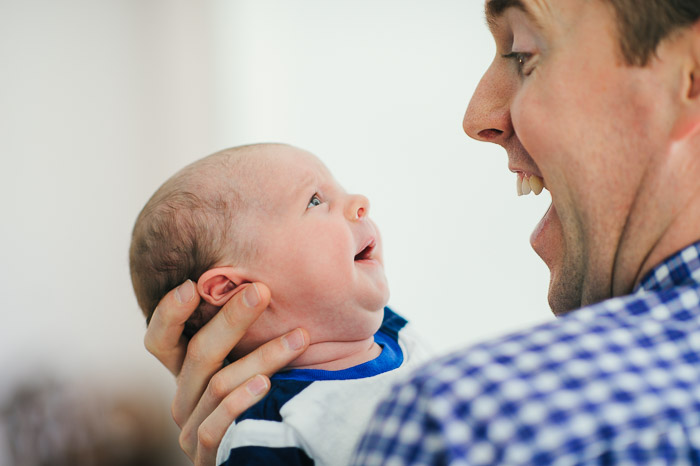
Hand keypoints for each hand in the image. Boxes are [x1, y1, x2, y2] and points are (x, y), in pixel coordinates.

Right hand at [144, 280, 309, 464]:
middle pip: (197, 353)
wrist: (269, 455)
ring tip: (299, 338)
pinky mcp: (209, 456)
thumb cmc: (271, 403)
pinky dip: (242, 401)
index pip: (161, 340)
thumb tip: (266, 285)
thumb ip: (249, 337)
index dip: (169, 313)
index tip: (191, 286)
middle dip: (231, 320)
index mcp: (188, 374)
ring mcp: (192, 430)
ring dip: (263, 357)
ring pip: (219, 384)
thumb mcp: (254, 366)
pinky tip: (266, 385)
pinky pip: (218, 424)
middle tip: (261, 292)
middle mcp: (184, 399)